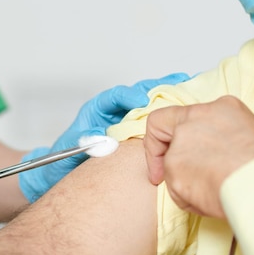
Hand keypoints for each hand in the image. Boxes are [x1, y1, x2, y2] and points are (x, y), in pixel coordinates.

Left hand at [19, 72, 189, 201]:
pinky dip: (169, 113)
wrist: (63, 173)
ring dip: (169, 95)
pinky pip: (154, 121)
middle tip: (180, 81)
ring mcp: (126, 121)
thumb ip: (86, 140)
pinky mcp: (136, 133)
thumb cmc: (64, 159)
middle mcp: (114, 113)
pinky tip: (186, 109)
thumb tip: (100, 136)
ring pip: (149, 103)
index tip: (141, 99)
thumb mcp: (72, 148)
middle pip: (138, 93)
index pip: (114, 97)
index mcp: (96, 111)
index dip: (129, 96)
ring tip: (190, 86)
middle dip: (158, 87)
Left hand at [144, 96, 253, 218]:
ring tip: (214, 191)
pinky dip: (190, 200)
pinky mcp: (174, 173)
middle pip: (163, 138)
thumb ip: (219, 135)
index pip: (171, 116)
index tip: (165, 151)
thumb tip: (212, 150)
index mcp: (215, 110)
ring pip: (171, 169)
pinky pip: (176, 192)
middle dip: (156, 158)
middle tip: (160, 177)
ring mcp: (180, 148)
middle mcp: (192, 124)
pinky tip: (212, 200)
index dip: (162, 136)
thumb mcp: (247, 132)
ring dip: (185, 184)